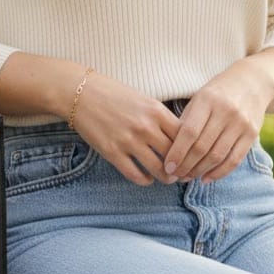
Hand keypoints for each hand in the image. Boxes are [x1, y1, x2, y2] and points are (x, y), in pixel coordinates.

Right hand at [69, 71, 181, 185]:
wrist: (79, 93)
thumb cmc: (112, 94)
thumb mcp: (143, 99)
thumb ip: (161, 117)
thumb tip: (180, 138)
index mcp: (156, 111)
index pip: (186, 137)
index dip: (192, 150)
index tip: (194, 157)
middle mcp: (145, 127)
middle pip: (175, 155)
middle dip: (182, 168)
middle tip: (185, 173)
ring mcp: (128, 140)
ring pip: (158, 169)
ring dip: (166, 178)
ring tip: (168, 178)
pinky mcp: (111, 152)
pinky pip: (135, 174)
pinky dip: (145, 180)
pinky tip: (147, 178)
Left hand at [160, 60, 273, 183]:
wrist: (252, 82)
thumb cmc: (216, 93)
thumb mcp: (198, 99)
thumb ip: (186, 121)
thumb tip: (169, 151)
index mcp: (207, 100)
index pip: (189, 132)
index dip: (177, 152)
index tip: (167, 167)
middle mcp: (226, 112)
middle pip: (202, 147)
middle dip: (186, 165)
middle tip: (174, 176)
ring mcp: (241, 123)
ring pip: (218, 155)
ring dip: (200, 171)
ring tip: (187, 177)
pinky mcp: (252, 133)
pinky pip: (235, 159)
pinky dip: (219, 172)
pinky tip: (206, 178)